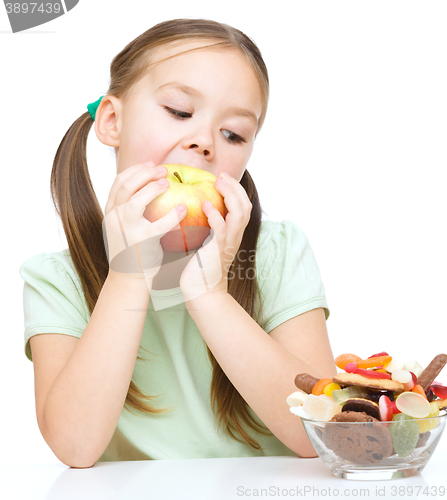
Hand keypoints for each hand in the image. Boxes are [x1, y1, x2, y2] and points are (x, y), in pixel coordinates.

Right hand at [103, 162, 186, 279]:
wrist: (127, 279)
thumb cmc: (132, 251)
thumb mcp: (123, 226)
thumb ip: (130, 209)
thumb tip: (147, 188)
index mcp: (110, 212)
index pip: (119, 182)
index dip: (136, 170)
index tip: (151, 164)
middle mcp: (114, 218)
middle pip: (125, 186)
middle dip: (145, 173)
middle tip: (164, 170)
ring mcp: (126, 230)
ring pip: (134, 201)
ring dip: (152, 188)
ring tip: (167, 183)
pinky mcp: (141, 243)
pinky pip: (159, 225)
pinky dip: (172, 215)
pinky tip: (183, 208)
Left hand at [179, 171, 251, 301]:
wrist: (202, 291)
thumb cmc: (198, 268)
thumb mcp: (204, 243)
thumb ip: (203, 227)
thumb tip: (189, 210)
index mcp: (233, 233)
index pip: (242, 206)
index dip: (235, 189)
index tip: (222, 178)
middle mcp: (235, 236)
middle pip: (245, 205)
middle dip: (235, 187)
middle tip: (221, 175)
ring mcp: (228, 243)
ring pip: (239, 213)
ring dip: (230, 195)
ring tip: (218, 183)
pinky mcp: (218, 249)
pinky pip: (221, 229)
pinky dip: (215, 215)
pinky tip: (206, 204)